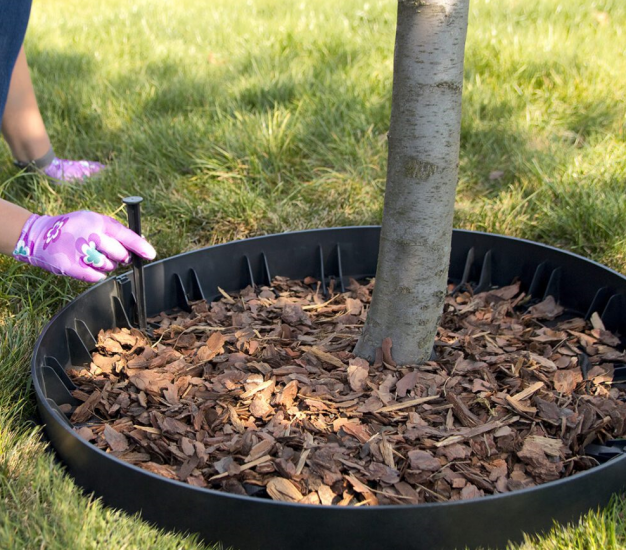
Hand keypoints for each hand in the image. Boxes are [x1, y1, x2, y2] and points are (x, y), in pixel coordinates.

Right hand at [12, 211, 155, 281]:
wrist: (40, 236)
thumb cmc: (73, 228)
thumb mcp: (93, 220)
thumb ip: (115, 231)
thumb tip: (141, 244)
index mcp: (97, 221)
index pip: (125, 234)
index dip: (140, 246)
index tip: (151, 254)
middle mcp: (89, 235)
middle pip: (120, 254)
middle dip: (121, 257)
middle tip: (113, 254)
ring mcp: (79, 251)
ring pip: (109, 266)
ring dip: (106, 265)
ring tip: (92, 255)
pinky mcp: (71, 266)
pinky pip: (97, 276)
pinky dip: (96, 273)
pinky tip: (87, 265)